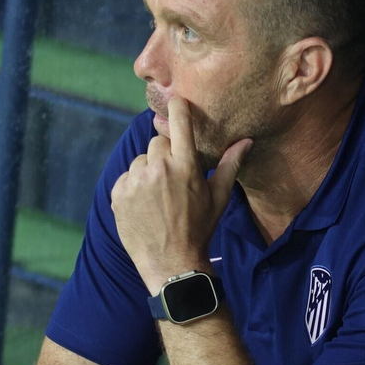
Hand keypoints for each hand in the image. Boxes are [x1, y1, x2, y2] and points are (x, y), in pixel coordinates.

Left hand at [111, 96, 251, 292]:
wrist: (171, 263)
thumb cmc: (199, 229)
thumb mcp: (218, 197)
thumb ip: (230, 165)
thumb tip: (246, 141)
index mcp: (186, 165)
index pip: (180, 122)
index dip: (179, 108)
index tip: (178, 102)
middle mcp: (159, 168)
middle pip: (157, 142)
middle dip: (165, 155)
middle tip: (172, 179)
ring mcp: (136, 181)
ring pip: (140, 161)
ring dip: (147, 172)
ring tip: (157, 197)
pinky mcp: (118, 193)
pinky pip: (126, 178)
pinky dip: (133, 187)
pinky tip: (144, 206)